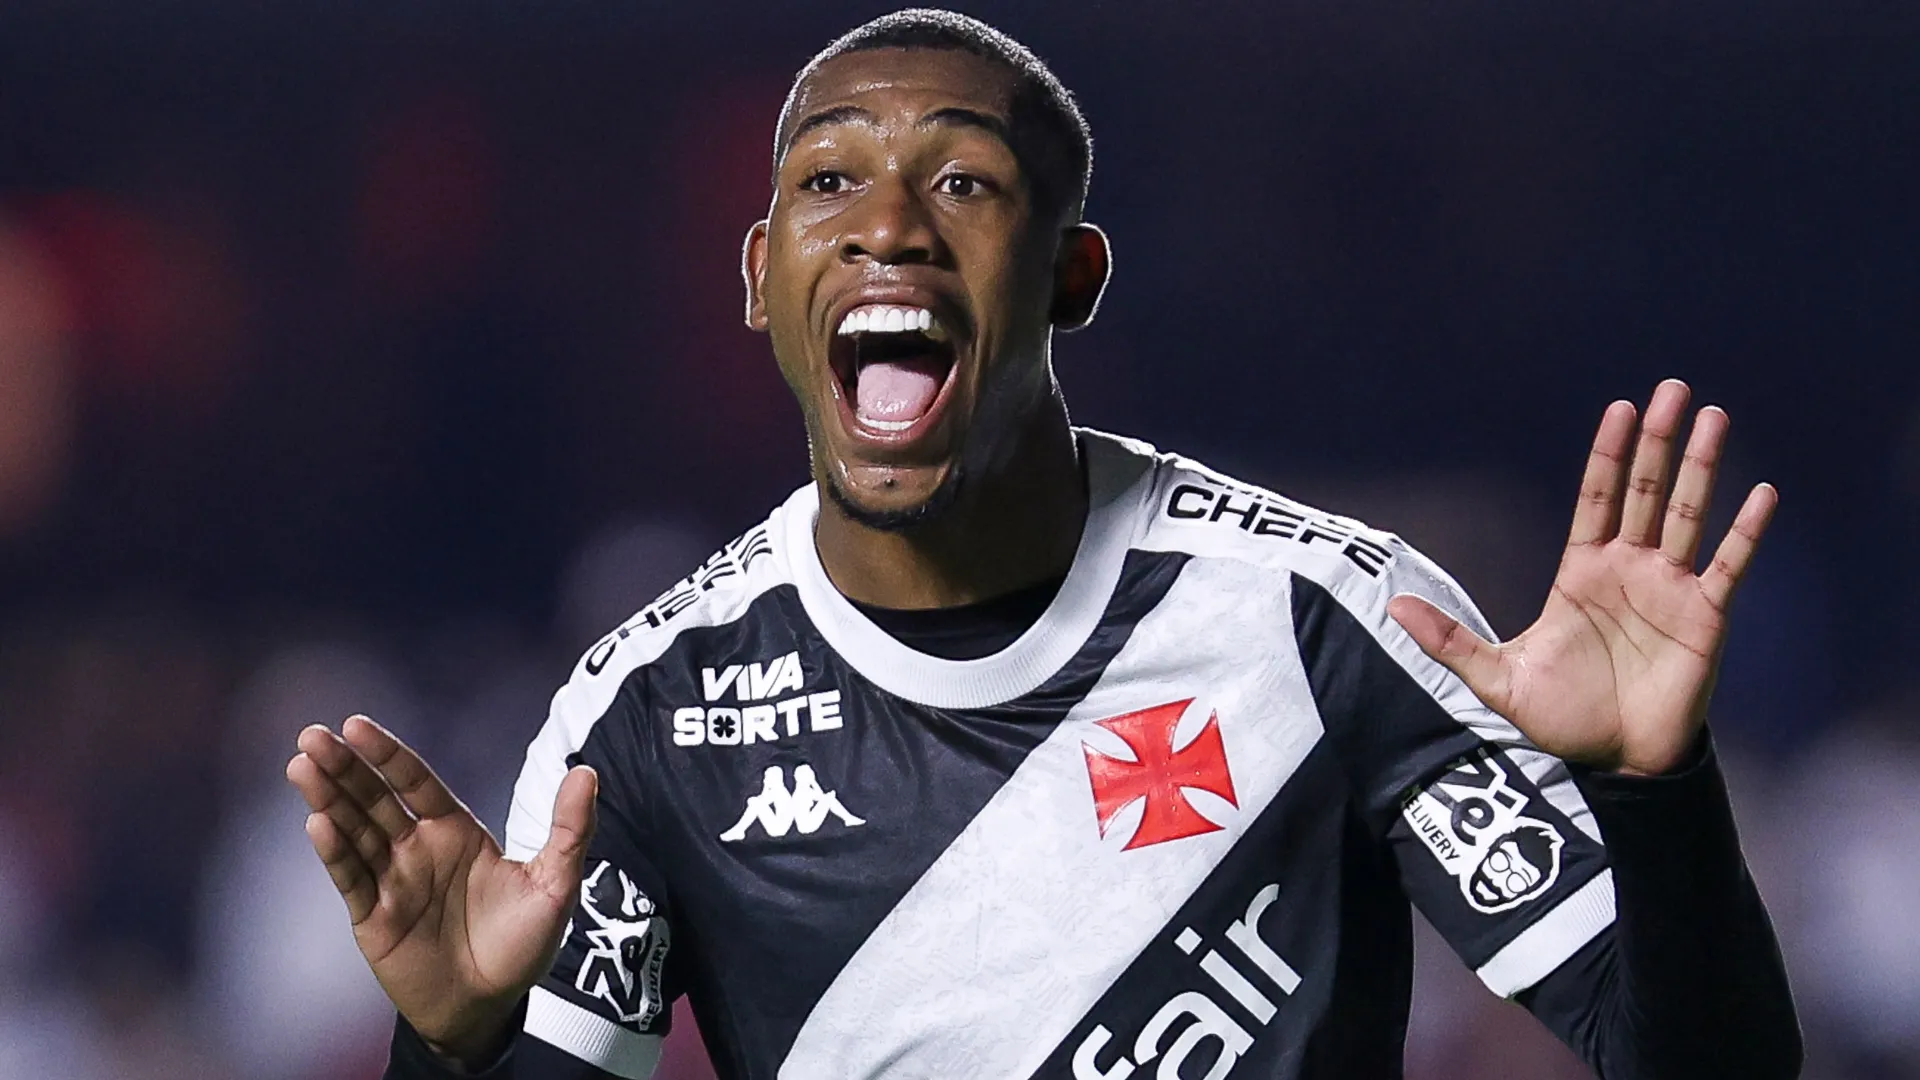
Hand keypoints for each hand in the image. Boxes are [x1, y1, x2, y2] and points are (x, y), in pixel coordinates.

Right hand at [285, 716, 597, 1064]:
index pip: (415, 781)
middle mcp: (416, 849)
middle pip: (374, 798)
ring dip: (328, 800)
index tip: (357, 724)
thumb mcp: (555, 884)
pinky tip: (318, 823)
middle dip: (345, 767)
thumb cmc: (522, 944)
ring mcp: (391, 881)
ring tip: (302, 767)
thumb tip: (588, 772)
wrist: (491, 1007)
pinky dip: (334, 852)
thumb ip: (570, 829)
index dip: (387, 754)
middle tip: (312, 736)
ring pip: (353, 832)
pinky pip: (351, 879)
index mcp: (455, 831)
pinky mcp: (373, 918)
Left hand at [1388, 379, 1776, 775]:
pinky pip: (1728, 566)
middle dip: (1657, 441)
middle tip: (1671, 388)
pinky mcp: (1704, 618)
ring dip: (1702, 467)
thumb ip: (1449, 640)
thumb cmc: (1562, 719)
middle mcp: (1630, 570)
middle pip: (1646, 491)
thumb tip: (1393, 608)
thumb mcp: (1496, 677)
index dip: (1609, 454)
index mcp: (1583, 574)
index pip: (1599, 498)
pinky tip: (1763, 493)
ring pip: (1689, 514)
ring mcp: (1670, 590)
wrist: (1614, 764)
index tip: (1620, 407)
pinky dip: (1745, 532)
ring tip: (1713, 416)